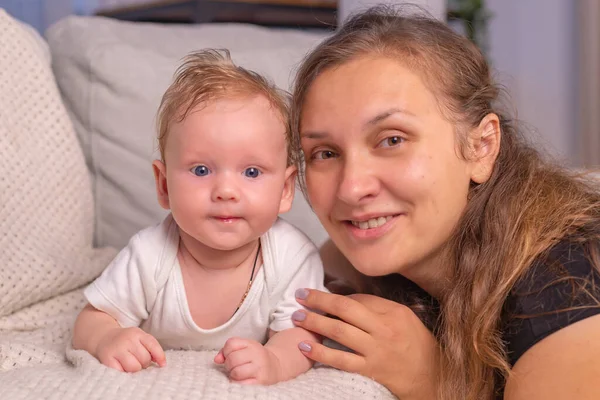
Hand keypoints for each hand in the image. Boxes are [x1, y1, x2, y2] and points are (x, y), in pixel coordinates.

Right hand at [95, 327, 166, 371]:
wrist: (104, 337)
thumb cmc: (126, 340)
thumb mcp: (139, 337)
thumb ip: (150, 347)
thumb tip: (161, 362)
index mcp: (137, 333)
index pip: (153, 345)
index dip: (160, 356)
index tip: (162, 365)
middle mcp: (127, 340)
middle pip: (144, 359)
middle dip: (144, 363)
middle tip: (138, 361)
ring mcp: (117, 349)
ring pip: (134, 367)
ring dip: (135, 369)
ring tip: (131, 364)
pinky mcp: (107, 359)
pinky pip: (121, 372)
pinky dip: (124, 372)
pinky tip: (122, 367)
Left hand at [214, 337, 280, 384]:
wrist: (275, 366)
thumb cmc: (254, 357)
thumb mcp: (243, 348)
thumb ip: (226, 351)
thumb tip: (216, 360)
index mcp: (251, 344)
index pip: (230, 344)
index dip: (226, 351)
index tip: (231, 355)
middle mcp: (257, 354)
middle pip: (232, 359)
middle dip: (228, 365)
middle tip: (234, 367)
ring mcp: (260, 368)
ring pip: (236, 372)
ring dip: (233, 375)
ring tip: (237, 374)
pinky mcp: (261, 381)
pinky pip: (241, 384)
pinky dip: (237, 383)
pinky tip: (241, 380)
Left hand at [292, 289, 438, 399]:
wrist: (432, 376)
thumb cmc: (415, 343)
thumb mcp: (403, 318)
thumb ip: (377, 307)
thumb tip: (345, 298)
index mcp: (392, 312)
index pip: (357, 298)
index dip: (332, 295)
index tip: (313, 294)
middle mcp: (384, 329)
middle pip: (345, 309)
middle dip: (318, 301)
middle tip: (299, 297)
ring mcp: (376, 350)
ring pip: (340, 332)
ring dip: (315, 323)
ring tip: (297, 318)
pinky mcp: (370, 370)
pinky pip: (341, 360)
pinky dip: (321, 353)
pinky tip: (306, 347)